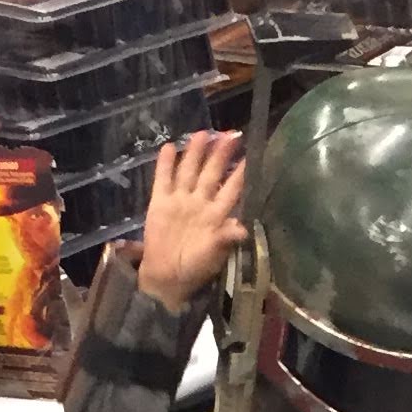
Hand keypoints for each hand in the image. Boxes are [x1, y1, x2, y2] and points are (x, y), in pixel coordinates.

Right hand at [136, 130, 247, 313]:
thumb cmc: (195, 268)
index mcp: (216, 215)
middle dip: (220, 154)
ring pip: (189, 171)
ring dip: (195, 153)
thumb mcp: (214, 254)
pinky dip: (166, 164)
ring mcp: (180, 201)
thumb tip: (243, 229)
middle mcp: (200, 203)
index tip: (251, 154)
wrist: (166, 278)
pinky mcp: (160, 203)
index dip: (240, 173)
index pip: (231, 189)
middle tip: (231, 134)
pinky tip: (170, 147)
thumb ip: (225, 238)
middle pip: (211, 173)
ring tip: (203, 133)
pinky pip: (163, 179)